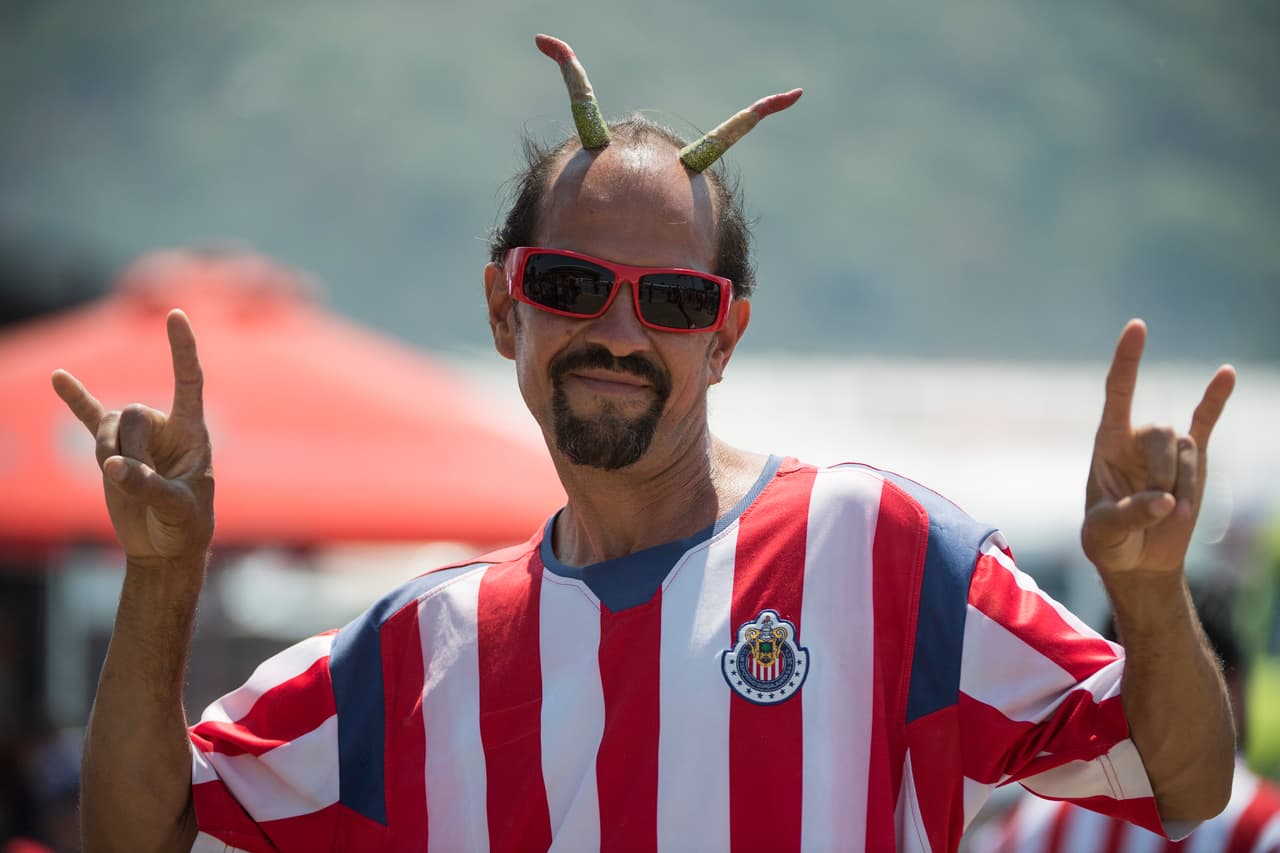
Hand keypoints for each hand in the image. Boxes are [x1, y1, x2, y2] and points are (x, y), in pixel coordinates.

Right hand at [51, 309, 213, 562]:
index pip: (188, 380)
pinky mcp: (113, 451)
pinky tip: (58, 378)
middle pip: (132, 413)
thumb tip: (115, 467)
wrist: (164, 548)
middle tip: (136, 480)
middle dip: (127, 447)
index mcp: (192, 432)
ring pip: (108, 424)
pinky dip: (75, 399)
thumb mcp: (178, 510)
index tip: (175, 314)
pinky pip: (90, 418)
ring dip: (106, 453)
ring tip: (122, 480)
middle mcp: (165, 428)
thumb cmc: (185, 528)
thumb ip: (150, 487)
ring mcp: (137, 437)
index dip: (182, 349)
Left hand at [1081, 319, 1234, 577]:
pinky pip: (1207, 423)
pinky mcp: (1194, 462)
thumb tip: (1164, 501)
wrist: (1137, 560)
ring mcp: (1167, 449)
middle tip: (1156, 508)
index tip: (1138, 326)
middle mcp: (1136, 439)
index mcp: (1107, 444)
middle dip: (1162, 472)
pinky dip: (1216, 400)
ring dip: (1183, 484)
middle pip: (1161, 432)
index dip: (1127, 361)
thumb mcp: (1103, 534)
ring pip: (1187, 450)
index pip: (1117, 392)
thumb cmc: (1109, 542)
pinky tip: (1227, 373)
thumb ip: (1127, 516)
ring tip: (1169, 513)